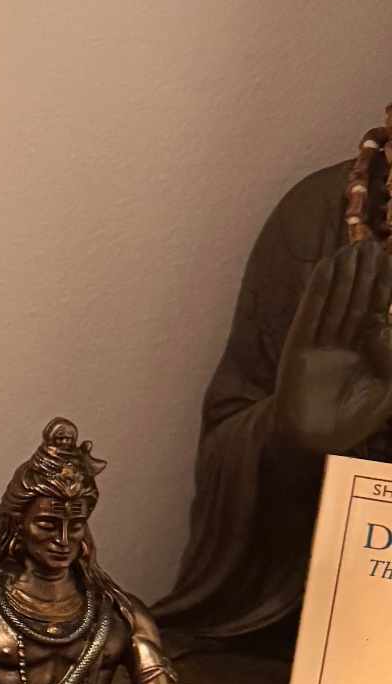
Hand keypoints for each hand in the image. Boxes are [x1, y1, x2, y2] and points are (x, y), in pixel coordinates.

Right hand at [275, 239, 391, 452]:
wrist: (320, 439)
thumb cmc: (357, 418)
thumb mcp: (390, 388)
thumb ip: (391, 357)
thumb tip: (386, 324)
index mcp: (369, 348)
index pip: (378, 308)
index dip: (384, 284)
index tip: (390, 256)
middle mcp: (346, 341)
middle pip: (357, 299)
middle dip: (365, 272)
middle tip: (370, 244)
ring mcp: (321, 343)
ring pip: (336, 302)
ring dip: (343, 275)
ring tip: (351, 248)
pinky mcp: (299, 347)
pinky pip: (311, 313)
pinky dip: (317, 292)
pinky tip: (325, 270)